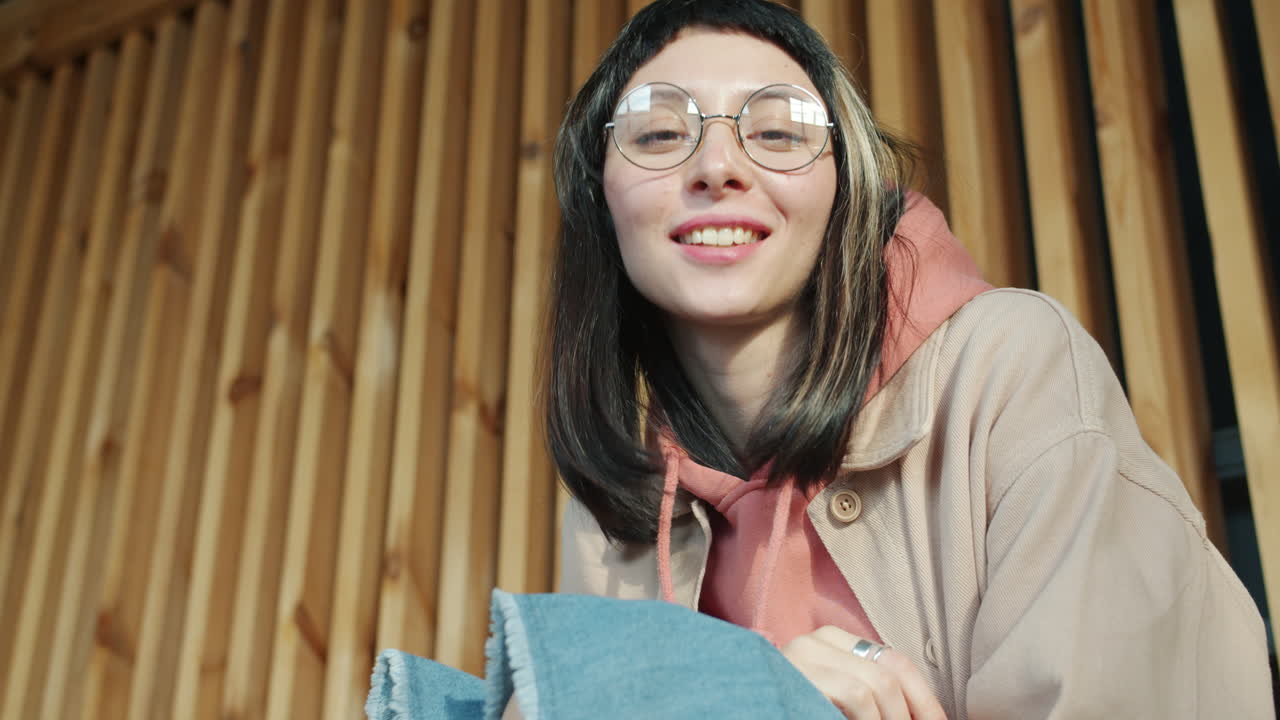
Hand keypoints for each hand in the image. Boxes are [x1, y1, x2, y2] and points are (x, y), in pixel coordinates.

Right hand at [781, 626, 946, 719]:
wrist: (735, 706)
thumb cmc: (795, 708)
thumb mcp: (837, 703)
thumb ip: (869, 699)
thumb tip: (923, 717)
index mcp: (830, 643)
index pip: (895, 661)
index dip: (925, 700)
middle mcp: (816, 640)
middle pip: (890, 671)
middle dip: (913, 715)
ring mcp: (803, 653)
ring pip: (878, 685)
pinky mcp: (795, 672)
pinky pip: (856, 694)